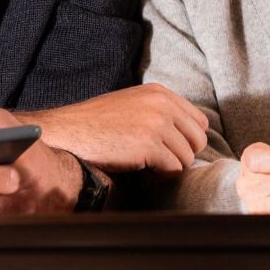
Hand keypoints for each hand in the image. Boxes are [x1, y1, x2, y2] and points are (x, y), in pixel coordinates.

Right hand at [23, 83, 209, 173]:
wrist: (70, 131)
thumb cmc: (98, 123)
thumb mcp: (133, 104)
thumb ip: (160, 111)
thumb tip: (188, 135)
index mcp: (160, 92)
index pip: (199, 122)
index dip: (187, 140)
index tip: (169, 149)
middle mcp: (162, 104)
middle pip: (198, 140)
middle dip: (182, 155)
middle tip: (159, 161)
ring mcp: (156, 123)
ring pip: (187, 158)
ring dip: (170, 167)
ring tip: (148, 165)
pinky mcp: (149, 144)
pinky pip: (173, 169)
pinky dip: (160, 176)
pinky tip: (142, 171)